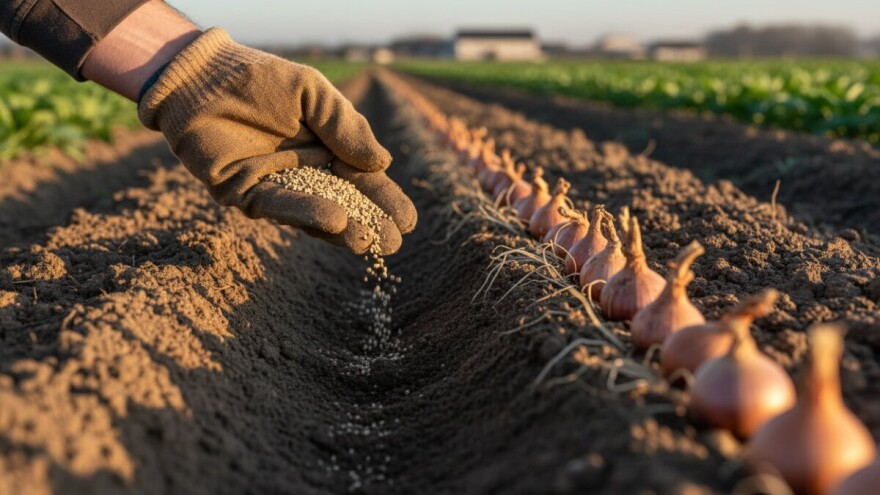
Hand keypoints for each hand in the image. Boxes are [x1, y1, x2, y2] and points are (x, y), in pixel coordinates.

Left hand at [137, 28, 415, 254]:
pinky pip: (281, 207)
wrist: (200, 78)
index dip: (385, 200)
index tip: (407, 221)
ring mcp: (277, 186)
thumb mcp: (312, 92)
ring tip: (368, 242)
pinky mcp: (247, 195)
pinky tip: (335, 221)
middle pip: (344, 203)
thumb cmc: (258, 79)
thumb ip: (345, 126)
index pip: (363, 179)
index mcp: (327, 148)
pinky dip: (307, 214)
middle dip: (370, 224)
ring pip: (315, 213)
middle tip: (392, 243)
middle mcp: (305, 172)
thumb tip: (382, 163)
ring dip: (342, 229)